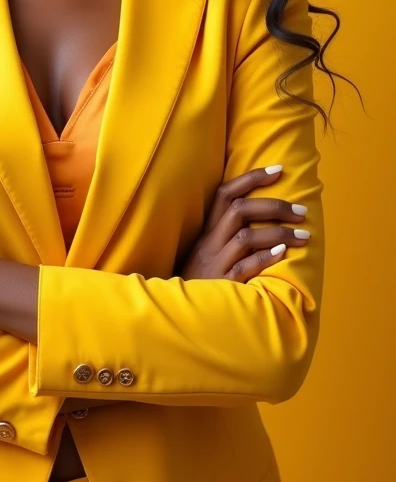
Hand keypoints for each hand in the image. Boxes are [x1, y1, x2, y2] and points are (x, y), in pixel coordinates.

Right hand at [176, 166, 309, 282]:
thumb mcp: (206, 254)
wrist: (177, 311)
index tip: (278, 170)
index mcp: (207, 231)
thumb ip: (225, 237)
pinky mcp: (221, 284)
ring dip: (278, 233)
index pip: (225, 194)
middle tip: (301, 211)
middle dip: (274, 206)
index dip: (251, 178)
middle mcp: (209, 242)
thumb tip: (261, 221)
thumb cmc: (199, 282)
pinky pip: (244, 267)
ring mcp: (215, 262)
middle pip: (239, 210)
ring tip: (304, 236)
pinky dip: (265, 258)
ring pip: (246, 237)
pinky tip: (282, 253)